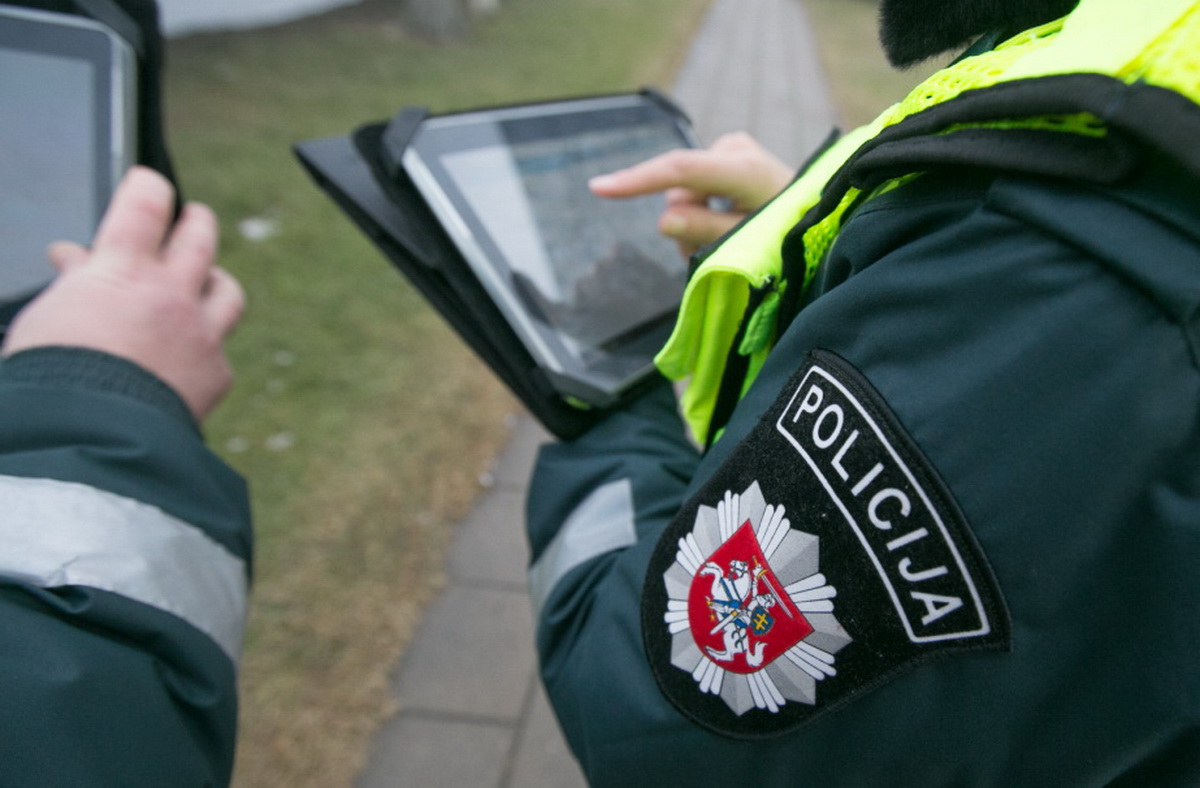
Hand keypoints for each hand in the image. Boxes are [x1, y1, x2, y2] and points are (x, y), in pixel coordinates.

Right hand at [1, 167, 243, 421]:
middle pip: (200, 237)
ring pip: (227, 290)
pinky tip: (191, 359)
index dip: (149, 187)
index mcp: (121, 269)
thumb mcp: (46, 318)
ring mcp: (201, 332)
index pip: (145, 203)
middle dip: (195, 222)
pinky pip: (220, 351)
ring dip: (215, 281)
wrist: (90, 438)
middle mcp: (171, 293)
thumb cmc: (51, 379)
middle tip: (192, 219)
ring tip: (206, 281)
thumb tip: (71, 258)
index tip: (149, 184)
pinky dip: (206, 350)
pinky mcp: (216, 374)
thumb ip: (70, 283)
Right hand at [588, 132, 793, 256]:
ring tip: (728, 240)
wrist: (824, 219)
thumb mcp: (749, 241)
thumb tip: (665, 219)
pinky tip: (730, 222)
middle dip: (684, 223)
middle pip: (681, 190)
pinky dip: (706, 210)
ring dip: (696, 221)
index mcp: (744, 169)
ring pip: (687, 191)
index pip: (679, 171)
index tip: (598, 187)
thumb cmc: (792, 236)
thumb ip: (706, 230)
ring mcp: (735, 148)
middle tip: (710, 251)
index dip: (637, 180)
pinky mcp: (734, 154)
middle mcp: (736, 149)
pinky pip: (700, 185)